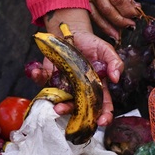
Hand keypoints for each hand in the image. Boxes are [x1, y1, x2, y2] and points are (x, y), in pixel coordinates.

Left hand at [42, 8, 120, 126]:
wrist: (72, 32)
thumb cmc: (91, 43)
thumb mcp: (106, 49)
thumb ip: (115, 62)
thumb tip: (116, 78)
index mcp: (97, 86)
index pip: (103, 105)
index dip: (104, 116)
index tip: (101, 122)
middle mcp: (80, 90)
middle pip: (79, 108)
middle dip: (73, 113)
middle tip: (66, 111)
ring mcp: (64, 86)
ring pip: (61, 100)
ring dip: (57, 104)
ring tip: (55, 105)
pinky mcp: (50, 77)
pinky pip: (42, 80)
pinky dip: (38, 76)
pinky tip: (37, 71)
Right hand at [73, 0, 139, 39]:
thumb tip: (132, 7)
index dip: (128, 10)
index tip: (137, 15)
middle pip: (106, 8)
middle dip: (120, 21)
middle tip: (131, 26)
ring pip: (96, 13)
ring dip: (108, 26)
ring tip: (119, 35)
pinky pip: (90, 12)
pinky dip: (99, 23)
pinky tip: (107, 30)